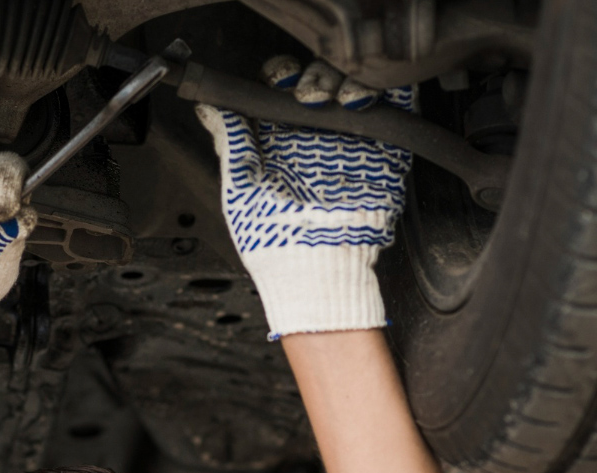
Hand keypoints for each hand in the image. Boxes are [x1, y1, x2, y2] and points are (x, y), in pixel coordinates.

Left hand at [196, 57, 414, 338]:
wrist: (314, 269)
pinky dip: (384, 90)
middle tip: (307, 97)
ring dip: (341, 81)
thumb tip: (209, 108)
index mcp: (277, 141)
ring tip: (334, 102)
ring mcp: (349, 140)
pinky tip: (360, 100)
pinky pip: (392, 105)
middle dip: (312, 76)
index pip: (280, 88)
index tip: (278, 81)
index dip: (279, 75)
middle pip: (316, 78)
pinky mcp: (383, 150)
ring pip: (351, 84)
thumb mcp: (240, 189)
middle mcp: (313, 135)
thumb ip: (230, 144)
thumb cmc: (272, 241)